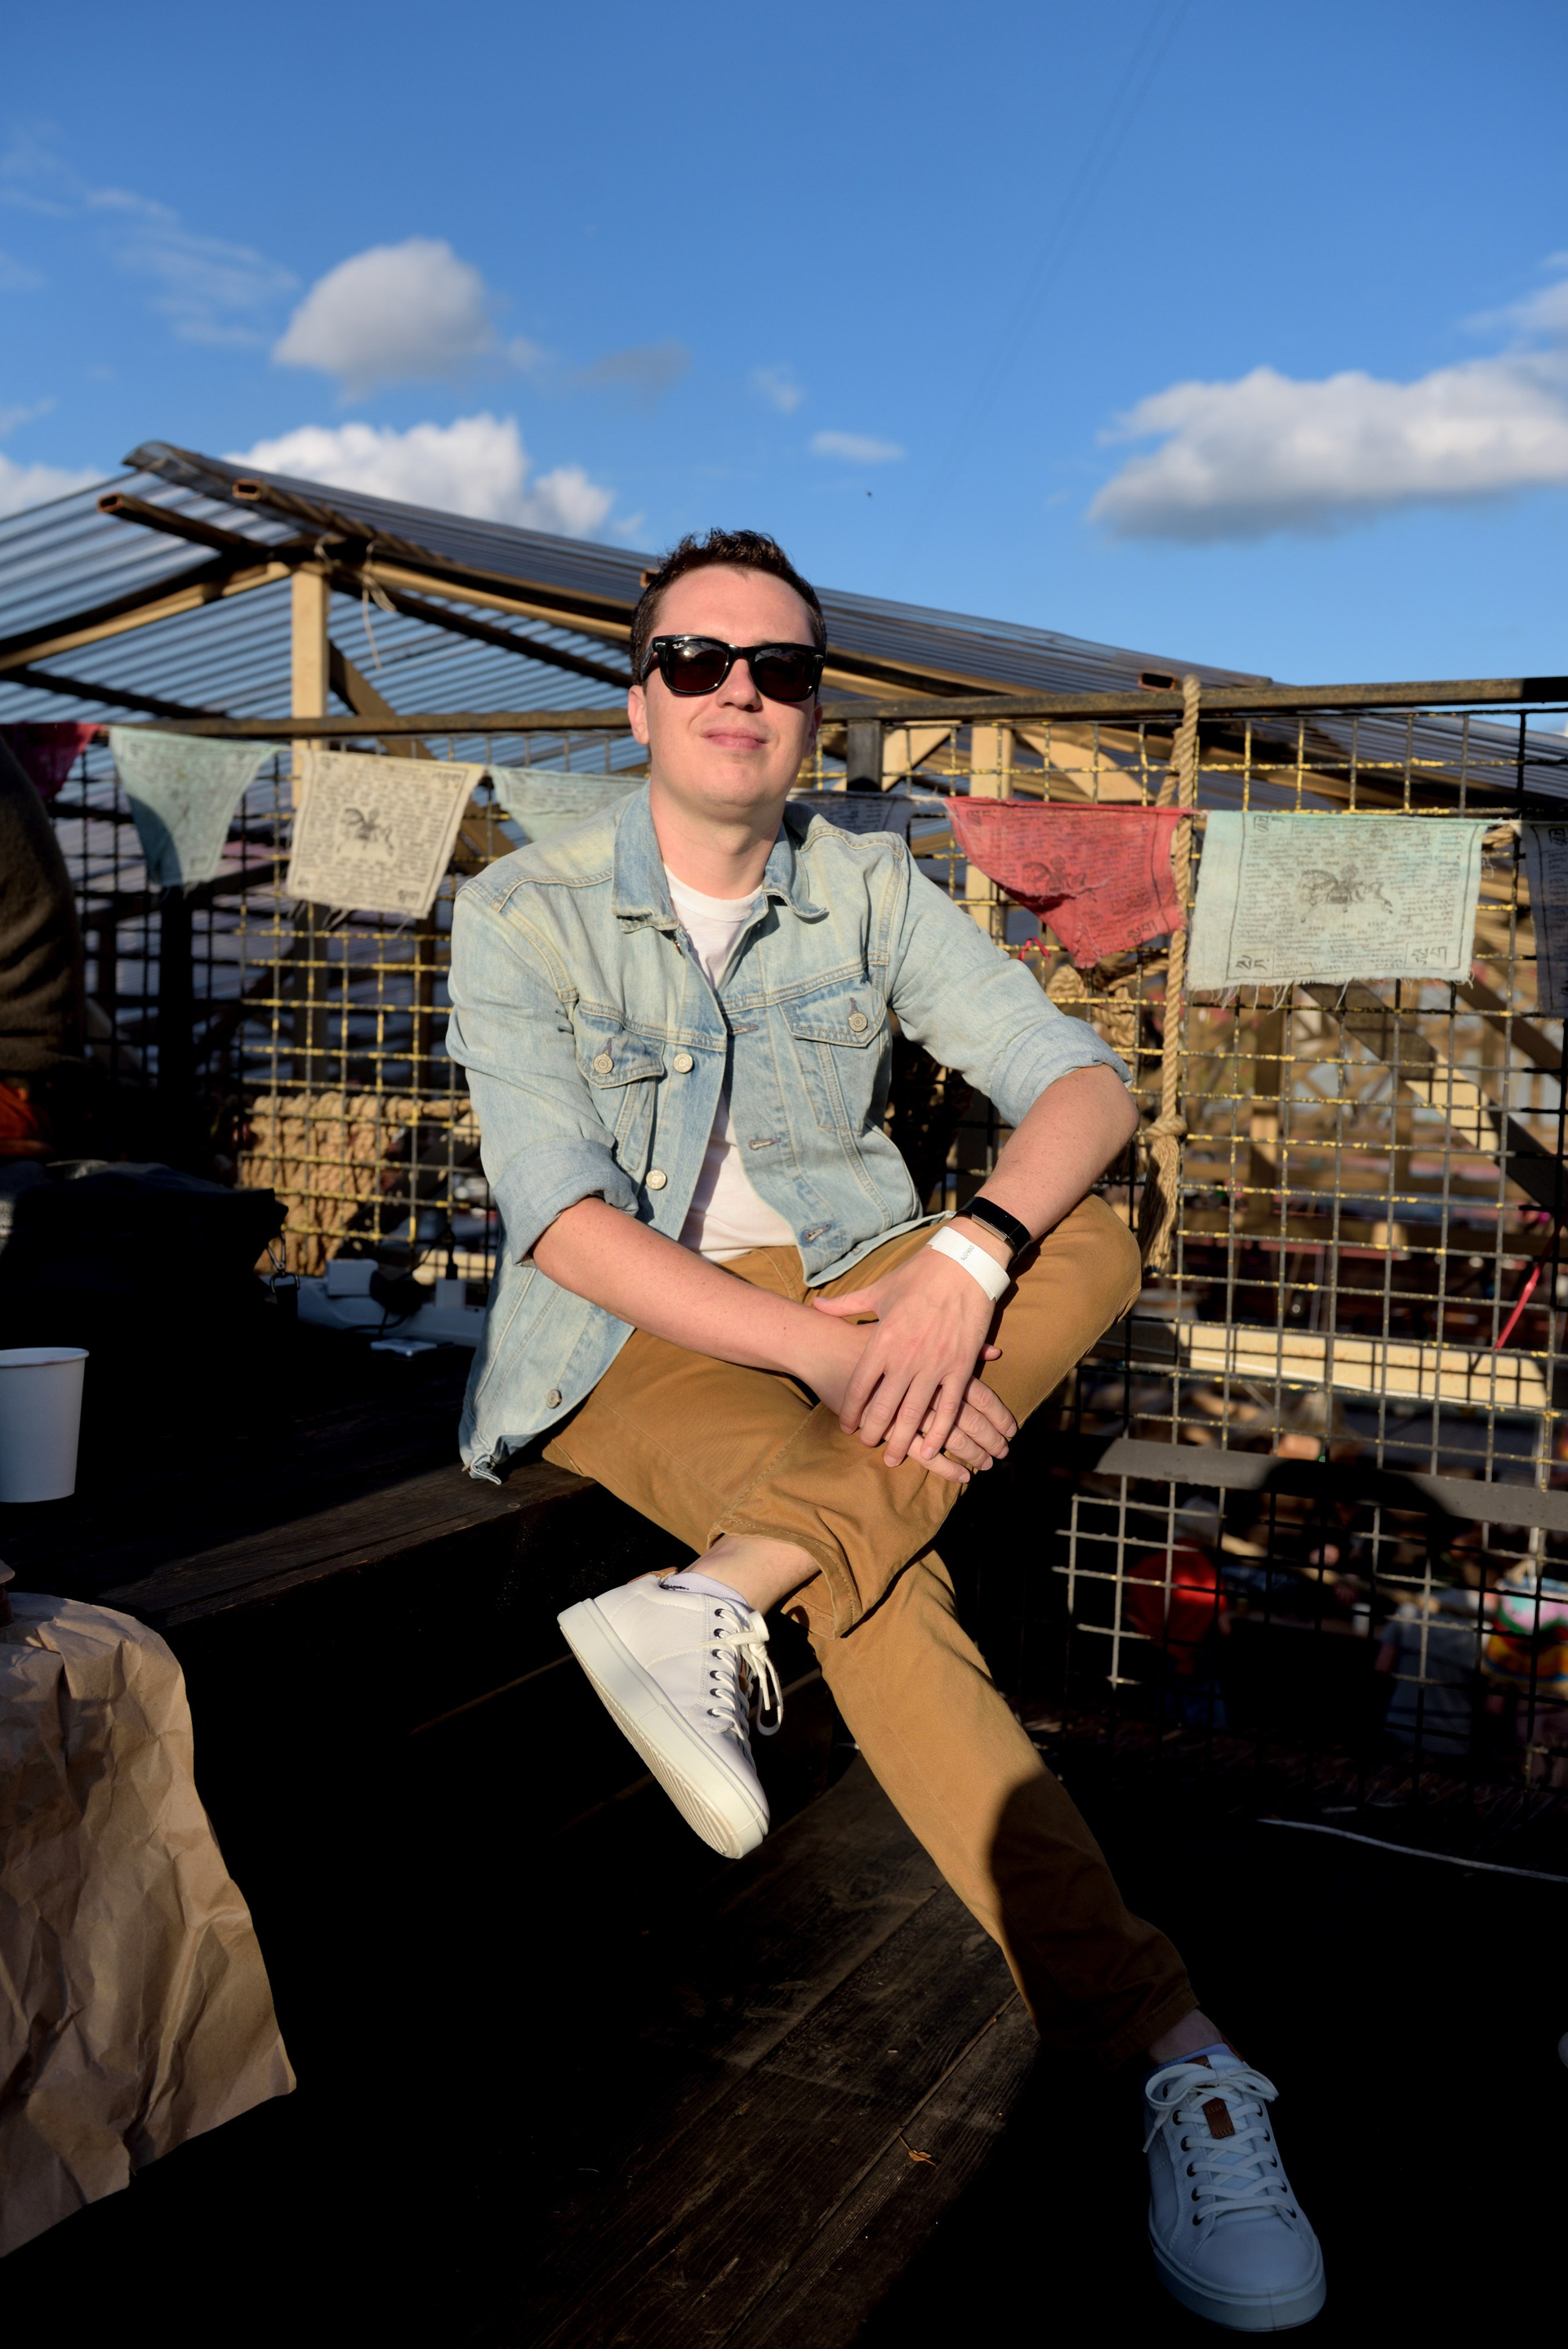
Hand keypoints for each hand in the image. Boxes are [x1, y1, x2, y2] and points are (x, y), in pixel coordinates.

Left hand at [808, 1242, 1017, 1472]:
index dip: (851, 1409)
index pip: (860, 1385)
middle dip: (874, 1432)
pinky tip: (931, 1449)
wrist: (965, 1263)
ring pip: (914, 1413)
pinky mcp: (961, 1366)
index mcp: (883, 1339)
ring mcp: (935, 1364)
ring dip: (903, 1440)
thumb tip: (817, 1305)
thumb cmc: (919, 1274)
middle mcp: (906, 1357)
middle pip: (884, 1406)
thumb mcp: (879, 1289)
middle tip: (867, 1446)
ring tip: (894, 1459)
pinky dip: (939, 1431)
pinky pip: (949, 1407)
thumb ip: (847, 1304)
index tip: (846, 1425)